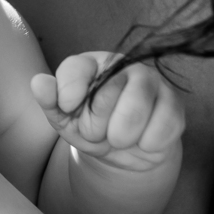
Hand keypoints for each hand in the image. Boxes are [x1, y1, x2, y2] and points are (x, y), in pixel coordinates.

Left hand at [31, 53, 183, 171]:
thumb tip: (38, 83)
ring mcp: (153, 82)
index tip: (68, 107)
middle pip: (104, 96)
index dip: (68, 95)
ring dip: (121, 137)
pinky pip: (160, 129)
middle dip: (95, 127)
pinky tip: (144, 140)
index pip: (75, 69)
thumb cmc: (92, 127)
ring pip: (134, 111)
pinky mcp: (174, 104)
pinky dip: (147, 144)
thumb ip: (51, 100)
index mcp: (92, 63)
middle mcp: (124, 65)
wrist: (125, 150)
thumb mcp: (65, 118)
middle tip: (99, 130)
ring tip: (119, 138)